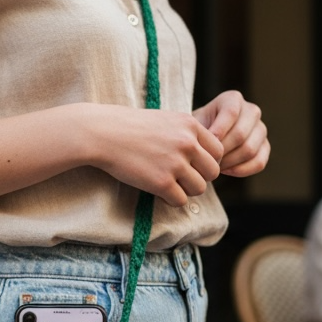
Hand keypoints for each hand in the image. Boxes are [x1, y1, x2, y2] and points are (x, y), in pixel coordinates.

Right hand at [87, 105, 223, 206]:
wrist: (102, 133)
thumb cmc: (130, 127)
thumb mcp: (165, 120)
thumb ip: (187, 135)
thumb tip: (204, 157)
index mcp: (190, 125)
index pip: (218, 150)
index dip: (207, 161)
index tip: (193, 165)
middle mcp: (187, 143)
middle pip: (213, 172)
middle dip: (200, 178)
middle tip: (182, 178)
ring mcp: (175, 163)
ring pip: (199, 188)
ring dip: (186, 190)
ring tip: (169, 184)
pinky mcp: (161, 182)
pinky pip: (180, 200)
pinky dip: (171, 200)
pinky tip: (158, 191)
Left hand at [192, 90, 269, 176]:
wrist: (204, 139)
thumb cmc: (196, 129)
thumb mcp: (193, 123)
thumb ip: (199, 129)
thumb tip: (214, 142)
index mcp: (233, 99)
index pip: (231, 113)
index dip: (218, 131)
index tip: (203, 146)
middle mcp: (251, 111)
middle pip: (240, 134)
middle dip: (222, 151)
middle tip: (207, 161)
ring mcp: (261, 129)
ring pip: (249, 150)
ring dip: (230, 162)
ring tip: (214, 166)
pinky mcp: (265, 147)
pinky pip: (259, 162)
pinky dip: (241, 170)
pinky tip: (226, 171)